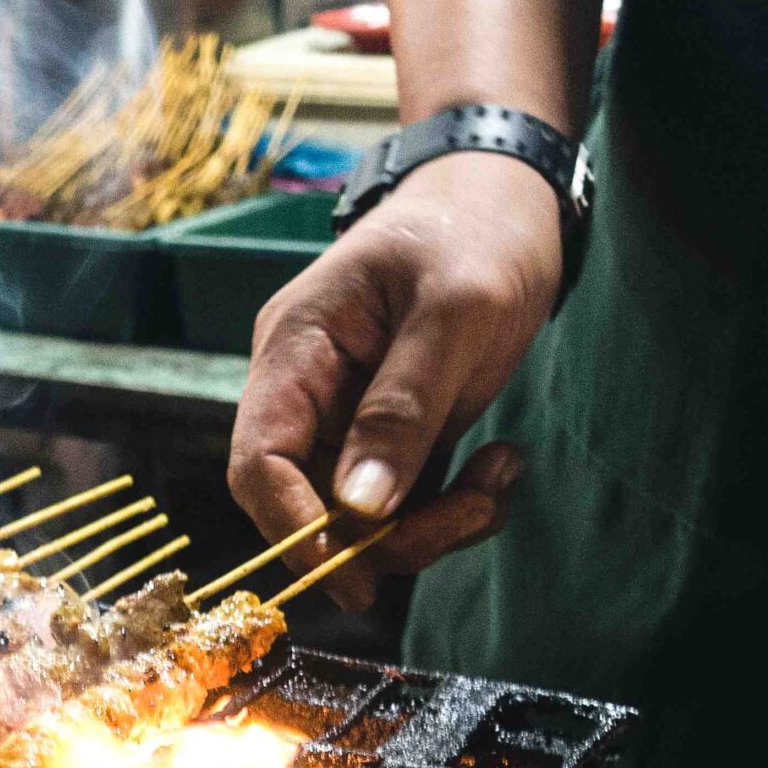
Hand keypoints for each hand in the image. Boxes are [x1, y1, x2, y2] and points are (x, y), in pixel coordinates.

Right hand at [227, 151, 562, 609]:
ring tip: (501, 475)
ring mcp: (346, 418)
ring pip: (360, 518)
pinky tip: (500, 465)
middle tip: (475, 510)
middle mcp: (307, 393)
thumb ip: (403, 409)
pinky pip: (402, 503)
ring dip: (432, 524)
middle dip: (389, 533)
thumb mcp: (453, 311)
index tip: (352, 575)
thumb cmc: (475, 231)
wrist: (508, 192)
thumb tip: (359, 509)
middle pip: (311, 505)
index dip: (293, 527)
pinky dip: (451, 506)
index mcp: (294, 351)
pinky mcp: (389, 436)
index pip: (259, 460)